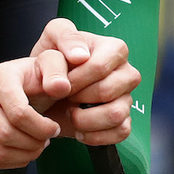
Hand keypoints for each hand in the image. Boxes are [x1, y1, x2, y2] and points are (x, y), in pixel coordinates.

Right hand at [0, 57, 62, 167]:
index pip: (18, 114)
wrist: (19, 88)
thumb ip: (59, 71)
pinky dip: (11, 161)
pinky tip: (22, 150)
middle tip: (45, 140)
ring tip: (36, 145)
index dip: (42, 128)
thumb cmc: (36, 79)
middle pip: (5, 135)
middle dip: (33, 144)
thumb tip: (59, 87)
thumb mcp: (53, 65)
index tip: (54, 128)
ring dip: (24, 155)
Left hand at [26, 18, 140, 146]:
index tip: (59, 83)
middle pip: (108, 91)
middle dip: (78, 98)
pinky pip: (120, 133)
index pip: (99, 67)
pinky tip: (78, 130)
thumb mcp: (51, 40)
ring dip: (85, 120)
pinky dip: (94, 136)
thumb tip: (80, 57)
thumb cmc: (52, 62)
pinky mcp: (124, 121)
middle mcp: (127, 73)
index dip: (75, 79)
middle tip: (63, 97)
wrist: (45, 91)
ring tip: (69, 113)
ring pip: (116, 114)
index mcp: (115, 49)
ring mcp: (127, 98)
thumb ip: (64, 37)